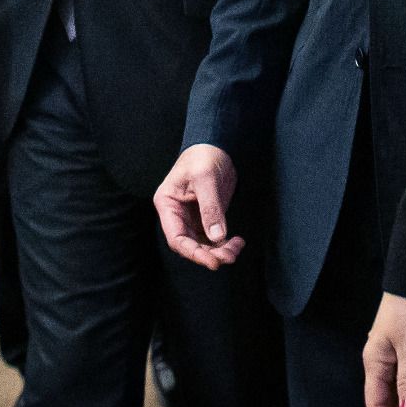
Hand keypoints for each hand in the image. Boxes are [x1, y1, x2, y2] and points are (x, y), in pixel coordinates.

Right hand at [154, 144, 243, 268]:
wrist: (216, 145)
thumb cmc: (203, 156)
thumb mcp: (205, 179)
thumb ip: (210, 208)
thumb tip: (217, 237)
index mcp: (168, 204)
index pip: (176, 237)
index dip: (193, 253)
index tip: (212, 261)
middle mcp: (177, 214)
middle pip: (189, 244)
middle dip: (209, 254)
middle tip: (228, 257)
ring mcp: (191, 217)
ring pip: (202, 244)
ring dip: (219, 251)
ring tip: (236, 249)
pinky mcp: (206, 217)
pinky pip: (213, 238)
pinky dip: (225, 243)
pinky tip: (237, 242)